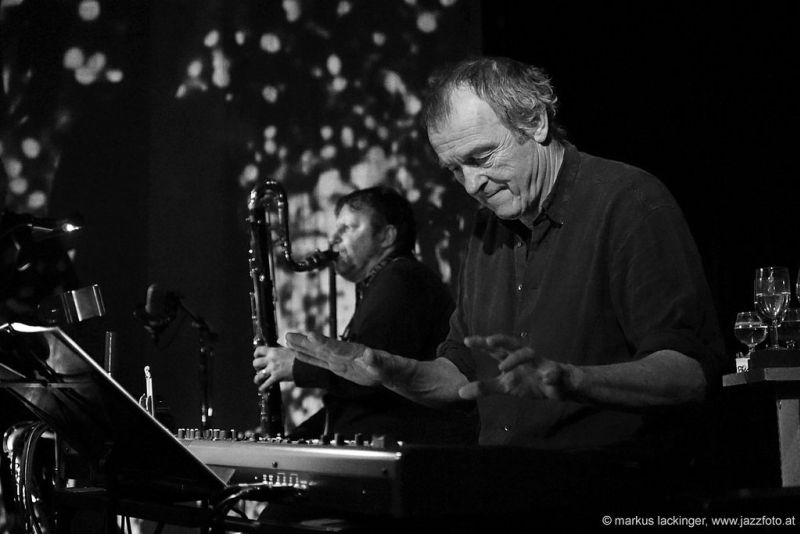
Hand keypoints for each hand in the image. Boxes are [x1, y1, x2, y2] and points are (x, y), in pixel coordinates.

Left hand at [253, 346, 294, 392]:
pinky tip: (262, 389)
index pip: (259, 350)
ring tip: (258, 380)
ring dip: (257, 378)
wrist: (305, 364)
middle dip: (256, 367)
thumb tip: (276, 349)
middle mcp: (271, 360)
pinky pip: (266, 384)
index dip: (256, 353)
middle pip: (255, 363)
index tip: (257, 356)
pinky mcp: (276, 377)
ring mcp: (273, 369)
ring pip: (258, 375)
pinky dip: (263, 388)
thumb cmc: (298, 356)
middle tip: (259, 368)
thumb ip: (279, 350)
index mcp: (273, 351)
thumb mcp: (287, 349)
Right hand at [285, 332, 389, 386]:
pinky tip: (297, 353)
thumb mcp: (383, 365)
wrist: (387, 370)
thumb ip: (375, 360)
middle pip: (320, 346)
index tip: (309, 335)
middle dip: (304, 342)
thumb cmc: (387, 367)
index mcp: (352, 351)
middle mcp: (341, 353)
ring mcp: (338, 359)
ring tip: (287, 340)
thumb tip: (370, 355)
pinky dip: (307, 357)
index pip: (334, 346)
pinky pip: (319, 361)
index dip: (322, 342)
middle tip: (287, 335)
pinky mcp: (336, 366)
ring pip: (316, 352)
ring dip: (301, 347)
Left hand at [458, 334, 572, 400]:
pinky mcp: (556, 373)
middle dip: (500, 340)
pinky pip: (555, 372)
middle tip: (487, 342)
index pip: (494, 349)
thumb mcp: (505, 386)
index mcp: (511, 358)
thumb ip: (484, 387)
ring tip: (503, 367)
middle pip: (511, 344)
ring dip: (517, 358)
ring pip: (530, 354)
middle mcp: (524, 356)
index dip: (482, 343)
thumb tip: (460, 392)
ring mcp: (540, 363)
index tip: (466, 340)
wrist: (559, 386)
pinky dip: (551, 374)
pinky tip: (547, 378)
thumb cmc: (529, 382)